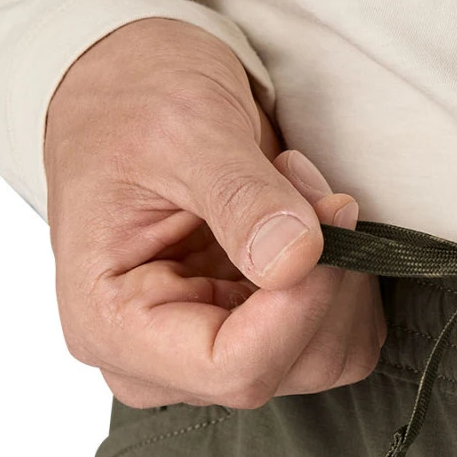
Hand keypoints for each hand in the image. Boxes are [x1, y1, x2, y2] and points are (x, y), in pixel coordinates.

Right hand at [44, 18, 384, 408]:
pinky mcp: (252, 330)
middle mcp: (156, 358)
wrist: (132, 88)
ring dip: (341, 270)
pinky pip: (337, 333)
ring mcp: (207, 348)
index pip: (232, 368)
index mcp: (110, 323)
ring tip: (298, 190)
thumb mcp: (184, 131)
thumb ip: (240, 198)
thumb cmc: (135, 104)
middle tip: (303, 181)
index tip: (326, 217)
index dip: (300, 305)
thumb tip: (295, 260)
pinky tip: (307, 219)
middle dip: (325, 273)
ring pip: (326, 356)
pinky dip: (347, 276)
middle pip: (287, 366)